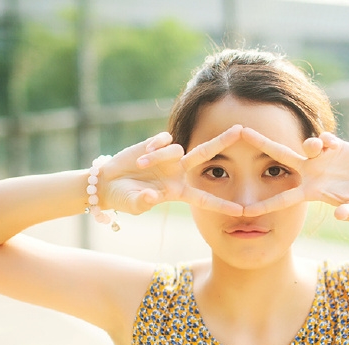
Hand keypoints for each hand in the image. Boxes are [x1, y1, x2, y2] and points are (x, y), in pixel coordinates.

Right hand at [100, 126, 244, 215]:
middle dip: (222, 142)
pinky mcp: (155, 144)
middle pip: (206, 155)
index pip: (204, 199)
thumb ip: (142, 203)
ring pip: (177, 148)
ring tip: (140, 165)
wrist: (107, 183)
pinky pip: (164, 139)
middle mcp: (178, 172)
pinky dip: (154, 147)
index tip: (242, 210)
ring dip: (159, 156)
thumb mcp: (132, 204)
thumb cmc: (123, 198)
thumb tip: (152, 196)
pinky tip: (141, 155)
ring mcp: (168, 157)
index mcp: (178, 192)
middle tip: (242, 130)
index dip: (222, 205)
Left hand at [240, 128, 348, 221]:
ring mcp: (319, 158)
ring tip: (319, 147)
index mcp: (309, 191)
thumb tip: (341, 215)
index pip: (282, 199)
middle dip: (260, 143)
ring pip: (304, 146)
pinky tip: (333, 144)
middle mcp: (309, 172)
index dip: (264, 205)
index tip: (243, 209)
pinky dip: (326, 140)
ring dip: (309, 144)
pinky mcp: (333, 146)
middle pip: (278, 157)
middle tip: (240, 130)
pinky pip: (323, 139)